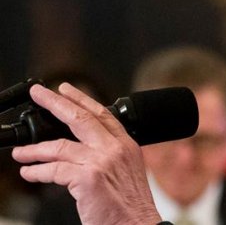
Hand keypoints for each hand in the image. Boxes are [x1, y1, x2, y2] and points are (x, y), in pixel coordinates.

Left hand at [12, 83, 161, 224]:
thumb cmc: (132, 208)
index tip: (66, 89)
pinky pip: (54, 170)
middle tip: (39, 93)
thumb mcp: (128, 173)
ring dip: (35, 149)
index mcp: (128, 146)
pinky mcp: (88, 178)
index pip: (103, 114)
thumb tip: (80, 150)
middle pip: (81, 117)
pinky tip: (28, 173)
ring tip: (21, 153)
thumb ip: (109, 157)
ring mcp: (102, 161)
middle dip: (55, 102)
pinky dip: (36, 171)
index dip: (82, 99)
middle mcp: (116, 149)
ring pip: (60, 145)